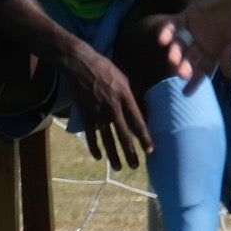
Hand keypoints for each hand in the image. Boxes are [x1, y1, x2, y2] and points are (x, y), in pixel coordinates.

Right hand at [66, 45, 152, 169]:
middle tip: (135, 166)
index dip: (144, 137)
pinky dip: (94, 146)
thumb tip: (143, 111)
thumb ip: (133, 96)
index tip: (150, 150)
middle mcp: (112, 107)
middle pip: (123, 134)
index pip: (137, 121)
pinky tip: (99, 157)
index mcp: (125, 97)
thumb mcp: (124, 79)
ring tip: (119, 167)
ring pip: (107, 138)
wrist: (79, 63)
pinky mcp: (85, 113)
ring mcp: (97, 112)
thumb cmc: (105, 69)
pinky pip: (90, 134)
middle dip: (130, 152)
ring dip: (113, 154)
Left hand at [153, 0, 230, 86]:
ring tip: (172, 57)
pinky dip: (168, 32)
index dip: (196, 81)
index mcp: (216, 53)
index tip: (186, 93)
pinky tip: (162, 39)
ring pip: (180, 45)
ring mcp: (193, 31)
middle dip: (185, 67)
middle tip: (180, 73)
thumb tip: (228, 73)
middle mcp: (203, 44)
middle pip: (190, 60)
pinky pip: (174, 26)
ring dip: (175, 52)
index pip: (204, 70)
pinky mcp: (187, 16)